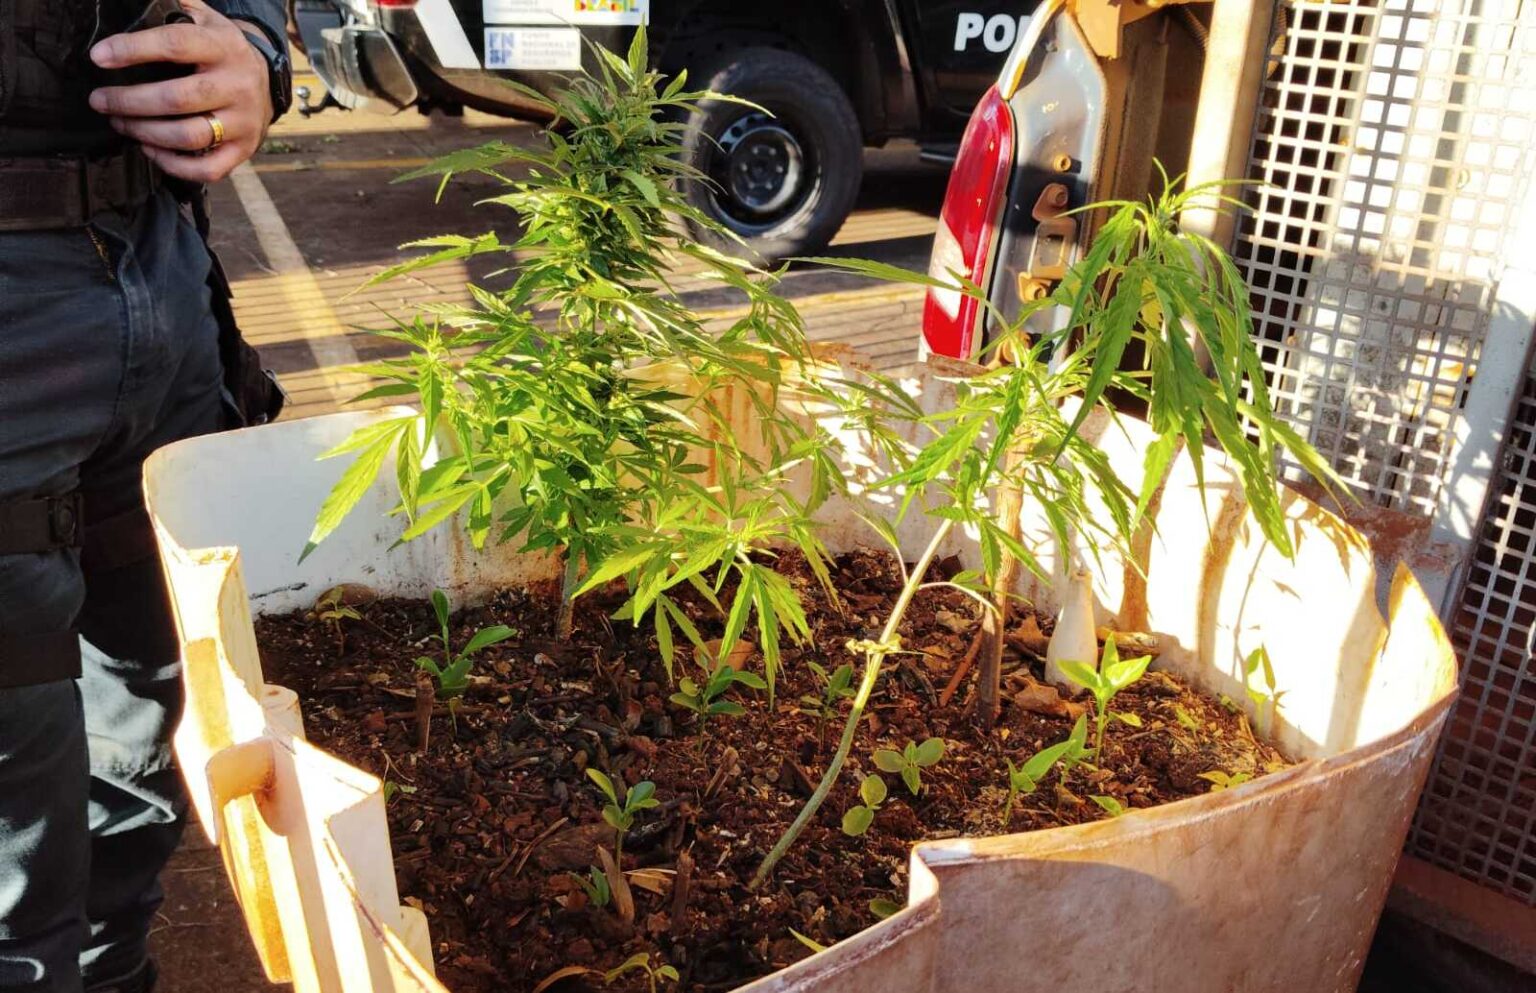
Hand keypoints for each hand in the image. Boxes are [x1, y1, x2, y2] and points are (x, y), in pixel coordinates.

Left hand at [88, 0, 273, 182]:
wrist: (266, 82)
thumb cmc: (220, 50)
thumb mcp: (204, 19)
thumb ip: (175, 7)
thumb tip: (131, 4)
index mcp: (223, 46)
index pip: (176, 44)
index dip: (133, 50)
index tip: (99, 57)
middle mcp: (237, 85)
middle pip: (177, 99)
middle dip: (129, 102)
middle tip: (99, 100)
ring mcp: (243, 121)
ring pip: (188, 136)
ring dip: (144, 132)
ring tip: (120, 122)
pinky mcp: (244, 149)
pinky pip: (207, 169)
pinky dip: (172, 165)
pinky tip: (150, 149)